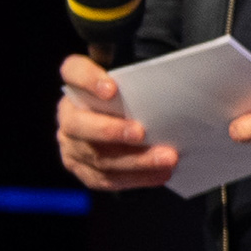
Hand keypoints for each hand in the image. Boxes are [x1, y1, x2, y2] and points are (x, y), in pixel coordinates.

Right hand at [55, 54, 177, 192]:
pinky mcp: (81, 169)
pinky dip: (135, 178)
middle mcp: (68, 114)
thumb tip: (182, 87)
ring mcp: (70, 144)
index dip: (88, 80)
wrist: (119, 125)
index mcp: (76, 84)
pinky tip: (160, 174)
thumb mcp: (134, 85)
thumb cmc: (132, 102)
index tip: (112, 88)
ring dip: (134, 160)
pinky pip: (105, 179)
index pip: (72, 72)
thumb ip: (145, 82)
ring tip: (167, 158)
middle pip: (78, 123)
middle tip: (141, 132)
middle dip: (111, 130)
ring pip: (96, 156)